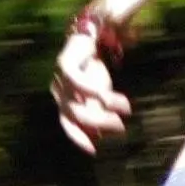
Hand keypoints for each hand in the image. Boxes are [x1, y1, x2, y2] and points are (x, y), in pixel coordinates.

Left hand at [50, 33, 131, 155]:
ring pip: (76, 103)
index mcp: (66, 101)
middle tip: (121, 126)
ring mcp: (59, 79)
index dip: (78, 138)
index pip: (68, 125)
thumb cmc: (94, 67)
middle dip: (99, 124)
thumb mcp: (99, 92)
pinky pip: (76, 82)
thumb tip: (105, 133)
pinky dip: (92, 91)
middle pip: (75, 117)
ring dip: (101, 110)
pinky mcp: (64, 64)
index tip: (93, 151)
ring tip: (125, 108)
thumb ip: (99, 110)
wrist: (92, 34)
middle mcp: (59, 92)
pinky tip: (106, 95)